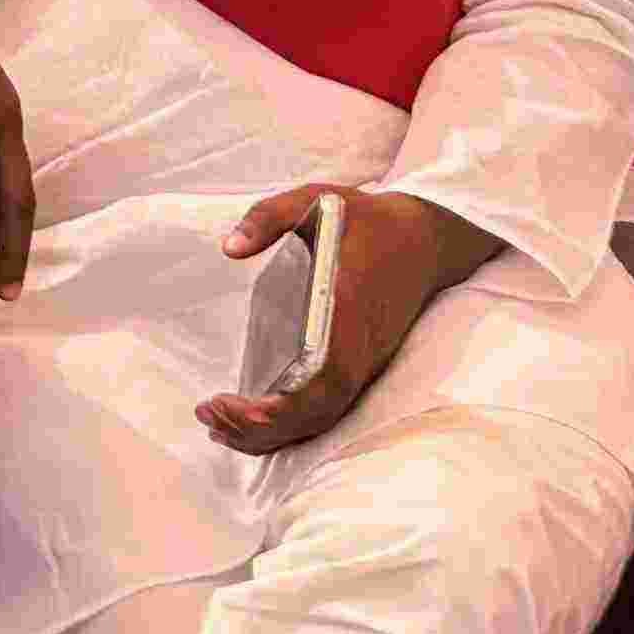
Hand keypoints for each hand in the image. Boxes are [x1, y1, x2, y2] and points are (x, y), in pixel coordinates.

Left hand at [199, 186, 478, 455]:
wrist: (424, 239)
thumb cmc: (368, 221)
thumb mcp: (318, 199)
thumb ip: (269, 217)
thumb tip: (230, 247)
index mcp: (349, 312)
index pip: (324, 377)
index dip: (286, 405)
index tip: (242, 405)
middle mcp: (359, 351)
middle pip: (313, 414)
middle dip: (259, 427)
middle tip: (209, 411)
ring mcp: (362, 367)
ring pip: (317, 422)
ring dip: (267, 434)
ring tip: (215, 423)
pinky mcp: (358, 372)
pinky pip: (322, 415)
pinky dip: (284, 429)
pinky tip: (246, 424)